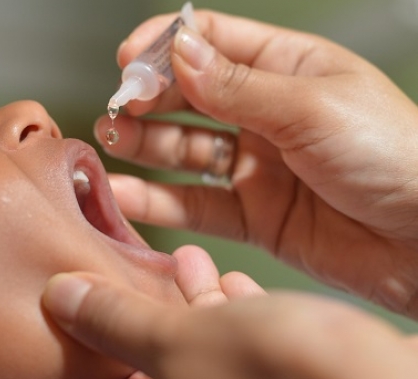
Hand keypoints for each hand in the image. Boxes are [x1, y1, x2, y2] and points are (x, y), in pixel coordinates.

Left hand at [42, 273, 417, 378]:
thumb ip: (113, 321)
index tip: (101, 319)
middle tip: (145, 276)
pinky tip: (238, 284)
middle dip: (154, 317)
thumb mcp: (174, 340)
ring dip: (197, 308)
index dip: (106, 366)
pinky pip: (252, 356)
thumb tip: (58, 298)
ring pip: (210, 359)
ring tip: (190, 264)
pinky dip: (239, 319)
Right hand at [97, 9, 417, 316]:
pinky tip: (125, 193)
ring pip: (184, 151)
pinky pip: (195, 205)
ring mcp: (258, 167)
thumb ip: (237, 86)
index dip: (166, 46)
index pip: (213, 42)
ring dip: (143, 145)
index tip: (128, 59)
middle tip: (117, 106)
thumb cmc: (397, 157)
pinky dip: (157, 202)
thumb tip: (178, 51)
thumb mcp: (312, 107)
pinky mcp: (254, 216)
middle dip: (147, 98)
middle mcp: (267, 115)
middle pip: (189, 96)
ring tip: (109, 141)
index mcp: (288, 69)